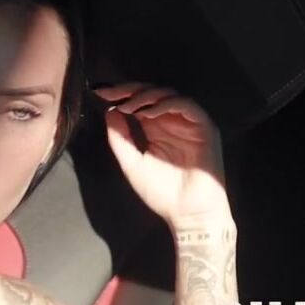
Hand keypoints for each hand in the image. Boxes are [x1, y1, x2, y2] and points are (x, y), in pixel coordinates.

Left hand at [94, 83, 229, 229]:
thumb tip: (109, 111)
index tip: (99, 93)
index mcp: (156, 128)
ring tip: (128, 106)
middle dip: (130, 90)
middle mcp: (172, 122)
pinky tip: (148, 114)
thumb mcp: (132, 163)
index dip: (120, 94)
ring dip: (146, 96)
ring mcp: (189, 123)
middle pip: (152, 92)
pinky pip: (186, 106)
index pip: (139, 102)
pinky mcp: (204, 127)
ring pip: (169, 94)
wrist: (187, 214)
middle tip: (110, 93)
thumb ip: (120, 138)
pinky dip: (166, 104)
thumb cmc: (162, 193)